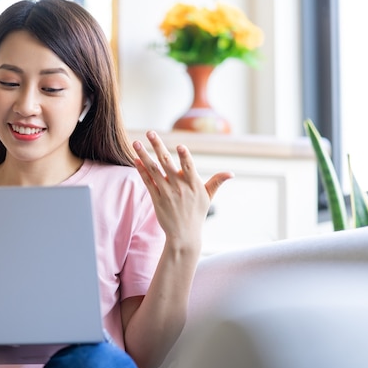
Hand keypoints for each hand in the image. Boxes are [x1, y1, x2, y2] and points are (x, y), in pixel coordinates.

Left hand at [132, 131, 233, 250]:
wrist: (184, 235)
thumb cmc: (197, 213)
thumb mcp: (208, 197)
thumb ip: (217, 182)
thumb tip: (231, 173)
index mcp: (193, 184)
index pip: (189, 167)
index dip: (184, 156)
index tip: (180, 146)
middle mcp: (179, 187)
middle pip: (166, 163)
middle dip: (158, 146)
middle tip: (150, 132)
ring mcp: (166, 193)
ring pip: (153, 170)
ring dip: (144, 155)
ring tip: (136, 142)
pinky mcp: (156, 199)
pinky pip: (148, 182)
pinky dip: (141, 170)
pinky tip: (135, 159)